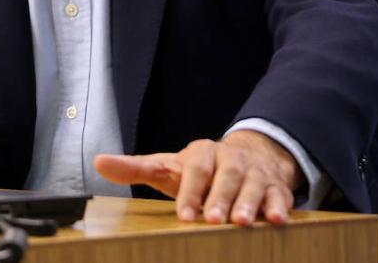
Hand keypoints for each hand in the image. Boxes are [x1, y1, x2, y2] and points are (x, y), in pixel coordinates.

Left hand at [93, 130, 302, 225]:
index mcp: (201, 153)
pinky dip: (278, 207)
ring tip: (242, 223)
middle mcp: (230, 159)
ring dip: (249, 204)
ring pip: (253, 186)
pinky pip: (278, 196)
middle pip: (226, 177)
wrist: (246, 158)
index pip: (195, 170)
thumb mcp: (167, 167)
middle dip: (220, 199)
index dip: (190, 191)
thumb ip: (135, 168)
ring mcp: (254, 172)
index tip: (184, 215)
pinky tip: (277, 220)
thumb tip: (98, 162)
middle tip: (212, 220)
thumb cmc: (199, 170)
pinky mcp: (275, 187)